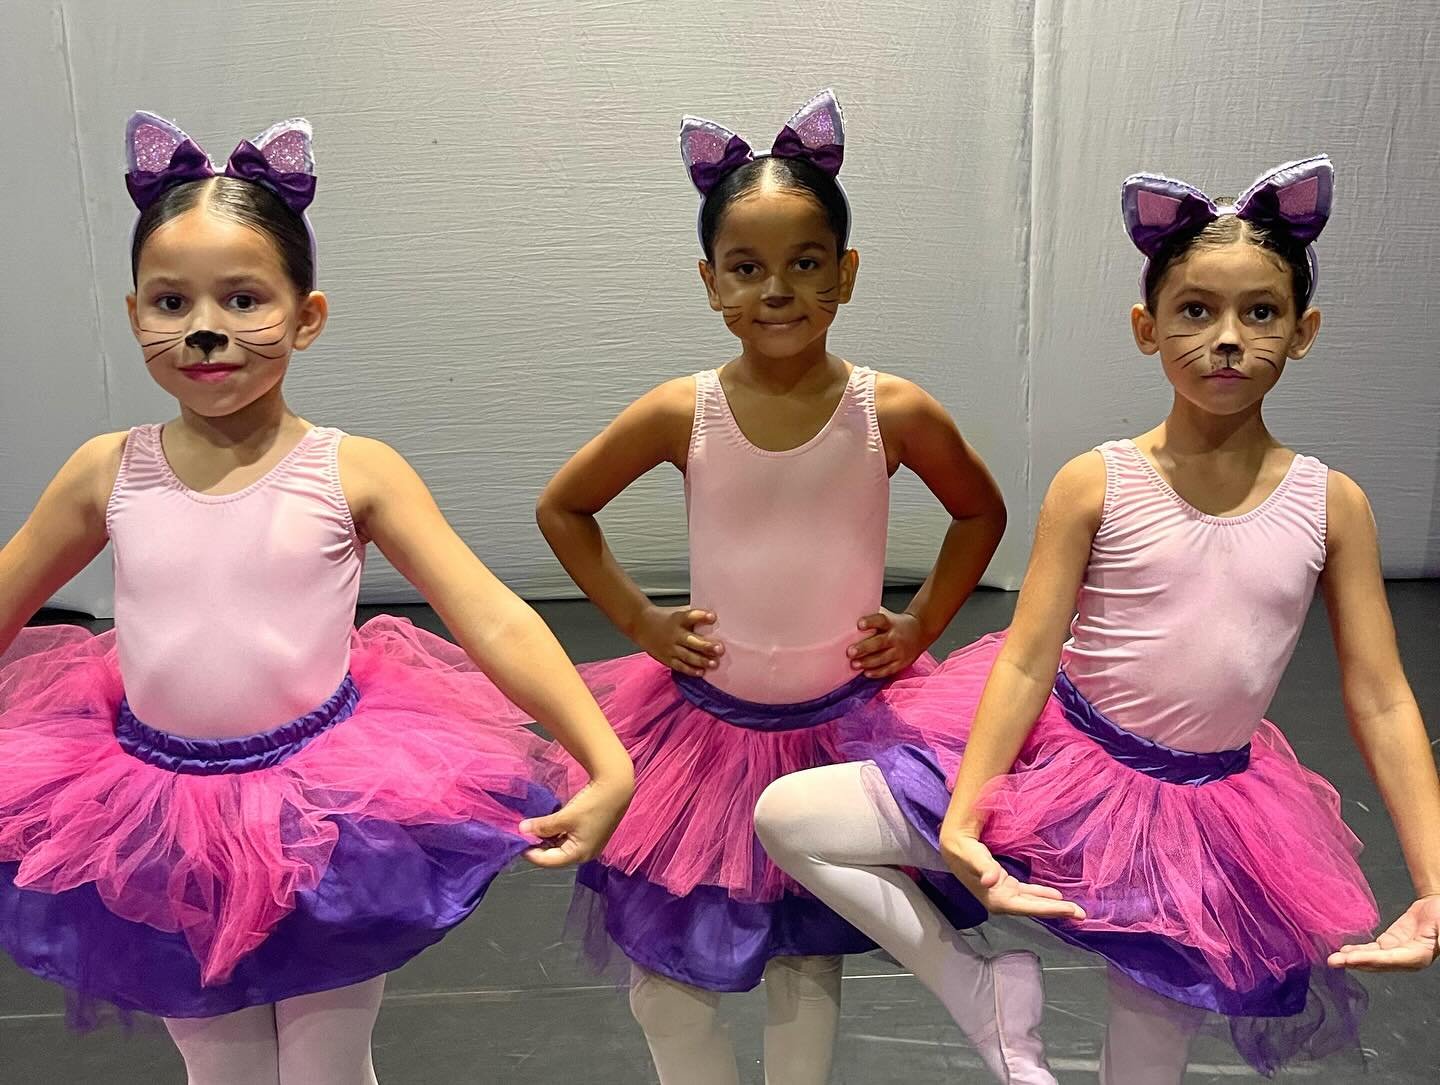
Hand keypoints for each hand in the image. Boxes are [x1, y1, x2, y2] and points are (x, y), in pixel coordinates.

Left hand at [519, 774, 632, 867]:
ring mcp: (588, 844)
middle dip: (538, 846)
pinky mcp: (590, 834)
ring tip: (533, 829)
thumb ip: (542, 826)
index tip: (517, 843)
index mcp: (579, 854)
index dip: (531, 853)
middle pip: (555, 856)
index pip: (548, 861)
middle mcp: (584, 854)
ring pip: (561, 846)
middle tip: (523, 835)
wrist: (616, 788)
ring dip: (547, 839)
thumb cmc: (592, 805)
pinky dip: (557, 833)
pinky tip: (548, 825)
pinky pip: (568, 838)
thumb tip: (522, 830)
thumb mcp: (564, 817)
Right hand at [636, 604, 722, 677]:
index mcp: (678, 619)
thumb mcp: (678, 612)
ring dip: (701, 660)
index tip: (713, 617)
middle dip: (706, 646)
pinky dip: (690, 670)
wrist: (641, 625)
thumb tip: (716, 617)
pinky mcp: (666, 658)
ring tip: (714, 664)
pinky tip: (701, 672)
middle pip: (691, 640)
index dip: (701, 616)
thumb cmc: (665, 618)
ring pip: (687, 656)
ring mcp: (670, 648)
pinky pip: (679, 666)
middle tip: (720, 649)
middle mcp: (674, 634)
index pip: (690, 616)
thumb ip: (694, 615)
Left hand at [849, 608, 927, 677]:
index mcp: (890, 623)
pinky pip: (889, 669)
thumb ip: (871, 617)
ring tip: (854, 664)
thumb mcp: (886, 616)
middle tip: (850, 652)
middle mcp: (895, 637)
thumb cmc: (895, 624)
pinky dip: (877, 672)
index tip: (859, 624)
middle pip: (879, 642)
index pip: (880, 620)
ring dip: (867, 662)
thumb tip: (847, 613)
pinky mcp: (902, 663)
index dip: (870, 622)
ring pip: (883, 658)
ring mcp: (899, 651)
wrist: (920, 631)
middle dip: (864, 648)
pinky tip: (866, 673)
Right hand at [940, 832, 1085, 919]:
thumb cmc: (963, 849)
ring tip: (1074, 909)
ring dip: (1052, 905)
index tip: (1069, 909)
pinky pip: (1028, 894)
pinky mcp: (1005, 886)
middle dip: (1056, 911)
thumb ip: (984, 867)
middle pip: (1033, 908)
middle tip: (1082, 914)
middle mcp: (1001, 901)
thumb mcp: (973, 856)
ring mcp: (1004, 894)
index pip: (1027, 907)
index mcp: (995, 898)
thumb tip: (991, 880)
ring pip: (1033, 902)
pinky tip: (1056, 895)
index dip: (1048, 909)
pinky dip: (1042, 895)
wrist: (953, 845)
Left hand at [1328, 894, 1439, 971]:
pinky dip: (1358, 951)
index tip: (1350, 958)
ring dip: (1353, 959)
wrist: (1437, 907)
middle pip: (1377, 962)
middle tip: (1334, 961)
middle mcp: (1405, 959)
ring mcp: (1396, 952)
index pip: (1390, 960)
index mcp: (1418, 956)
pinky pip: (1372, 950)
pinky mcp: (1390, 944)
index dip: (1370, 960)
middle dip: (1355, 962)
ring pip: (1372, 958)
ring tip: (1334, 959)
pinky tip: (1344, 951)